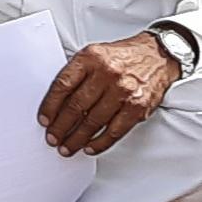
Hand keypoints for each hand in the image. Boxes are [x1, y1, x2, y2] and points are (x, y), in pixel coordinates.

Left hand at [38, 34, 179, 156]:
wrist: (156, 56)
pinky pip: (115, 131)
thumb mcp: (93, 54)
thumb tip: (56, 99)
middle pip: (76, 106)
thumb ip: (76, 73)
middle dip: (61, 126)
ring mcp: (123, 92)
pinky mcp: (138, 108)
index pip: (63, 85)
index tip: (44, 119)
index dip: (50, 105)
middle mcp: (106, 74)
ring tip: (67, 146)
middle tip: (53, 137)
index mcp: (90, 58)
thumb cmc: (122, 56)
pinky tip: (90, 147)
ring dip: (78, 138)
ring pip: (94, 121)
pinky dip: (101, 142)